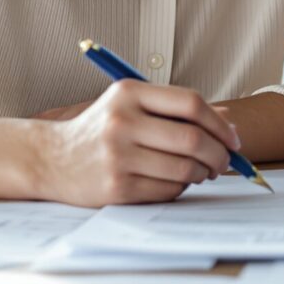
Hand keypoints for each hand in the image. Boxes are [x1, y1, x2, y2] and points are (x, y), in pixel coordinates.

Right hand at [30, 80, 241, 205]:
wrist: (50, 159)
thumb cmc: (101, 130)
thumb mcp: (131, 106)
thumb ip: (176, 110)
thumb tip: (229, 122)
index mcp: (129, 93)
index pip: (191, 103)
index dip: (219, 123)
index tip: (232, 139)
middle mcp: (122, 121)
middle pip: (192, 138)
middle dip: (218, 154)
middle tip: (225, 162)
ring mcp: (118, 155)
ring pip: (184, 168)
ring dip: (202, 173)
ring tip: (201, 172)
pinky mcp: (116, 187)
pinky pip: (168, 190)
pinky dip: (181, 188)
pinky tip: (175, 182)